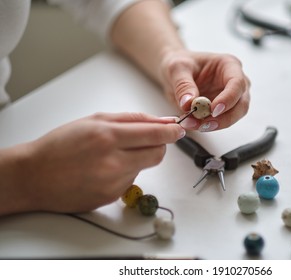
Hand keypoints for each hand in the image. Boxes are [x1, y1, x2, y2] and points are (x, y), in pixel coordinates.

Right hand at [0, 112, 184, 214]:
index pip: (155, 135)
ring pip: (144, 167)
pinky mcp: (111, 197)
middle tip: (145, 141)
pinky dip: (124, 173)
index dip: (171, 132)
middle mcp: (114, 162)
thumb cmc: (60, 144)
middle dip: (158, 146)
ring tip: (110, 156)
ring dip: (137, 159)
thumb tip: (161, 122)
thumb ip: (131, 120)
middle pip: (157, 154)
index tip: (179, 130)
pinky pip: (130, 181)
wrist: (35, 175)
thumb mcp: (94, 120)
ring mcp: (113, 183)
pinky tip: (103, 170)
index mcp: (109, 136)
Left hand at [159, 50, 249, 131]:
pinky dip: (208, 126)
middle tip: (204, 125)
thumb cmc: (180, 63)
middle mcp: (235, 82)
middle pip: (241, 104)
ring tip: (193, 124)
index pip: (237, 83)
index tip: (213, 110)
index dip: (228, 98)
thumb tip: (189, 103)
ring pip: (233, 116)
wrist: (175, 73)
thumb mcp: (177, 68)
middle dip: (224, 118)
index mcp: (229, 65)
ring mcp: (231, 98)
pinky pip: (221, 122)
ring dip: (215, 124)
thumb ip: (183, 85)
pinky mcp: (223, 110)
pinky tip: (193, 124)